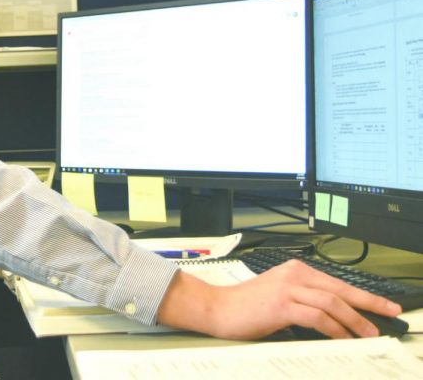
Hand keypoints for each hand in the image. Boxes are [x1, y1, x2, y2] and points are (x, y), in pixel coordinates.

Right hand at [157, 259, 401, 339]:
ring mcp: (287, 288)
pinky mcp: (281, 305)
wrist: (217, 307)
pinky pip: (317, 316)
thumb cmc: (246, 305)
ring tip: (369, 333)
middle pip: (340, 289)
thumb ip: (304, 298)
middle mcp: (293, 275)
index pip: (337, 282)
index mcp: (295, 269)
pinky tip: (343, 337)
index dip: (364, 295)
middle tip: (389, 314)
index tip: (383, 305)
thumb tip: (337, 317)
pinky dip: (334, 328)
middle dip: (369, 304)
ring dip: (355, 320)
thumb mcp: (280, 295)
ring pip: (332, 302)